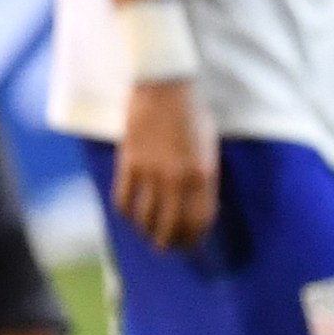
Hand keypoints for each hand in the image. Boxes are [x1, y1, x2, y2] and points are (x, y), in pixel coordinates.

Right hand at [115, 79, 218, 250]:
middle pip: (172, 225)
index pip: (199, 220)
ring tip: (147, 235)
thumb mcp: (208, 147)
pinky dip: (126, 212)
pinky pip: (124, 198)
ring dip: (147, 231)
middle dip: (170, 242)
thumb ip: (204, 176)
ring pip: (146, 217)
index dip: (194, 238)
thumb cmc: (192, 113)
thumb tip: (197, 203)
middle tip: (166, 247)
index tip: (189, 244)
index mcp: (203, 175)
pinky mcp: (129, 163)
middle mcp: (178, 179)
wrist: (164, 87)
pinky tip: (129, 215)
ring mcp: (151, 172)